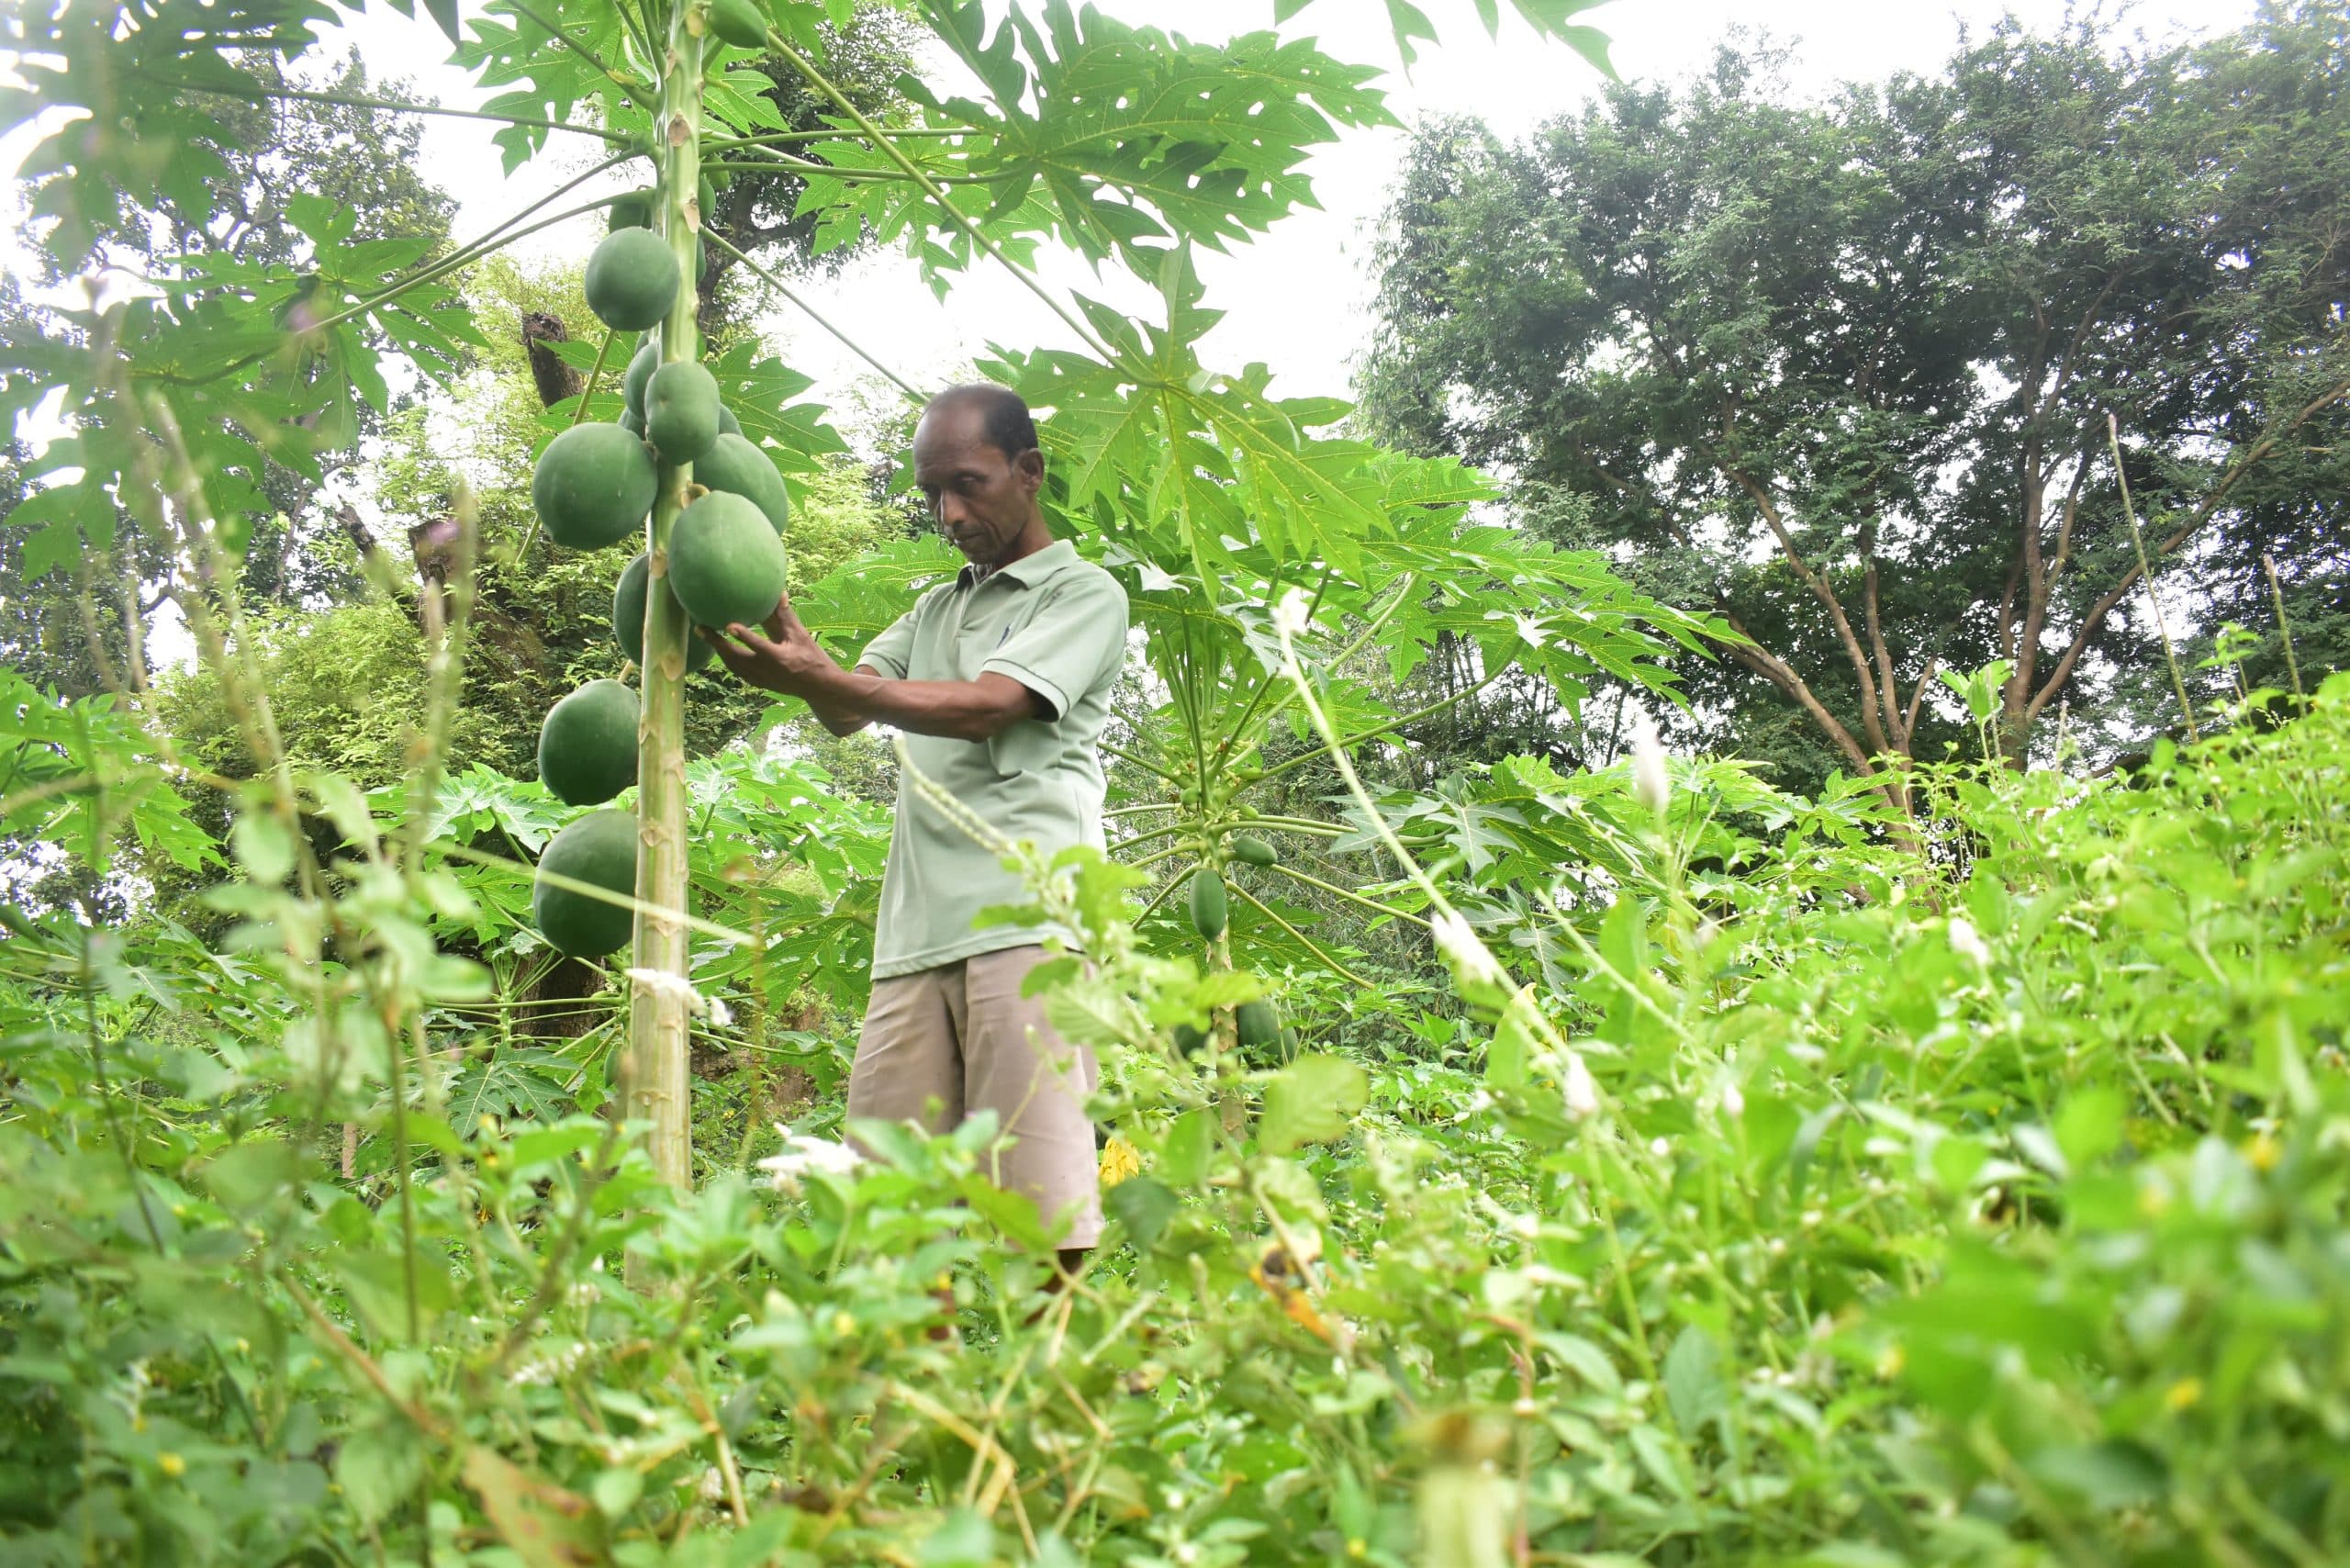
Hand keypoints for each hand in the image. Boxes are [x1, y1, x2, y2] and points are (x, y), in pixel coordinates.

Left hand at [701, 595, 838, 698]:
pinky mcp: (760, 684)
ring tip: (706, 634)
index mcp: (780, 658)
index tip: (729, 625)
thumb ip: (786, 615)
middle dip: (716, 642)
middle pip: (736, 657)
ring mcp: (762, 680)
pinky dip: (728, 659)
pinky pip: (738, 671)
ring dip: (719, 650)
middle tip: (700, 626)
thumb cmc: (812, 658)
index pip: (759, 646)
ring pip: (733, 665)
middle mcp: (768, 671)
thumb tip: (779, 592)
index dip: (744, 636)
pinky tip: (721, 649)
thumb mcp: (801, 636)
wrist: (818, 687)